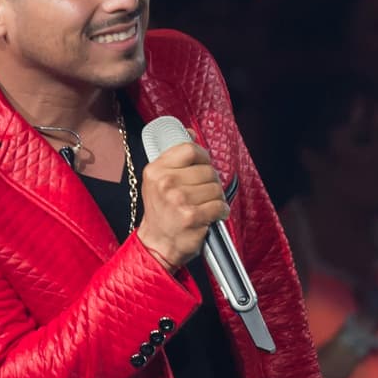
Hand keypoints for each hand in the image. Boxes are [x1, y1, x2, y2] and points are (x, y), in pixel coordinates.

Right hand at [136, 139, 228, 270]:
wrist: (158, 244)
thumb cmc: (161, 214)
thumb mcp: (158, 181)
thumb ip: (174, 158)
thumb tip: (191, 132)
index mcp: (156, 170)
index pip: (189, 149)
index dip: (203, 156)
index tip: (204, 165)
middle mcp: (165, 183)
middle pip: (207, 169)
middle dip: (211, 182)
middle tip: (205, 193)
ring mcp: (178, 200)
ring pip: (215, 187)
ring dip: (217, 198)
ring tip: (207, 205)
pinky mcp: (192, 216)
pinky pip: (219, 205)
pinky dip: (221, 211)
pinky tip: (213, 215)